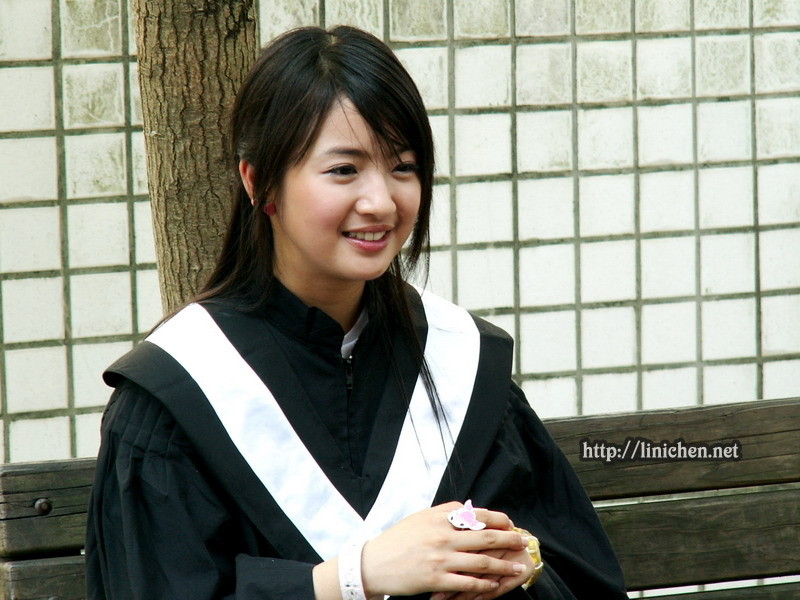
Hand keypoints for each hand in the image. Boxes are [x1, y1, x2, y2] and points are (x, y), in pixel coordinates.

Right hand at [359, 502, 528, 597]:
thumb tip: (470, 509)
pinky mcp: (436, 580)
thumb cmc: (398, 539)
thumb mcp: (421, 517)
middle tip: (523, 542)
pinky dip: (484, 585)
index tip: (510, 524)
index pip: (476, 515)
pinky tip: (494, 585)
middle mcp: (442, 536)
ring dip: (503, 565)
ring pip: (481, 562)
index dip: (498, 520)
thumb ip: (445, 513)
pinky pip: (467, 584)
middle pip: (484, 537)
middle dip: (508, 540)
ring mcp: (440, 559)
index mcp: (439, 518)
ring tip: (516, 567)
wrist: (374, 563)